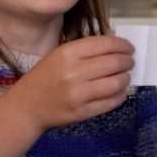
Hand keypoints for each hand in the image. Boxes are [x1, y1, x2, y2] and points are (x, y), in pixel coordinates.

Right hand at [16, 35, 134, 129]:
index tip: (129, 48)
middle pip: (115, 63)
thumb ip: (86, 51)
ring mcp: (79, 94)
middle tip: (129, 63)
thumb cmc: (45, 77)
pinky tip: (118, 91)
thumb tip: (118, 48)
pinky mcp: (83, 112)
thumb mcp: (59, 55)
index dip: (123, 45)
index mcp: (68, 53)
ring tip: (124, 76)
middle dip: (128, 62)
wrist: (27, 106)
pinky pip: (112, 101)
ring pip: (117, 83)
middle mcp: (74, 72)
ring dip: (126, 78)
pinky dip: (121, 95)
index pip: (107, 44)